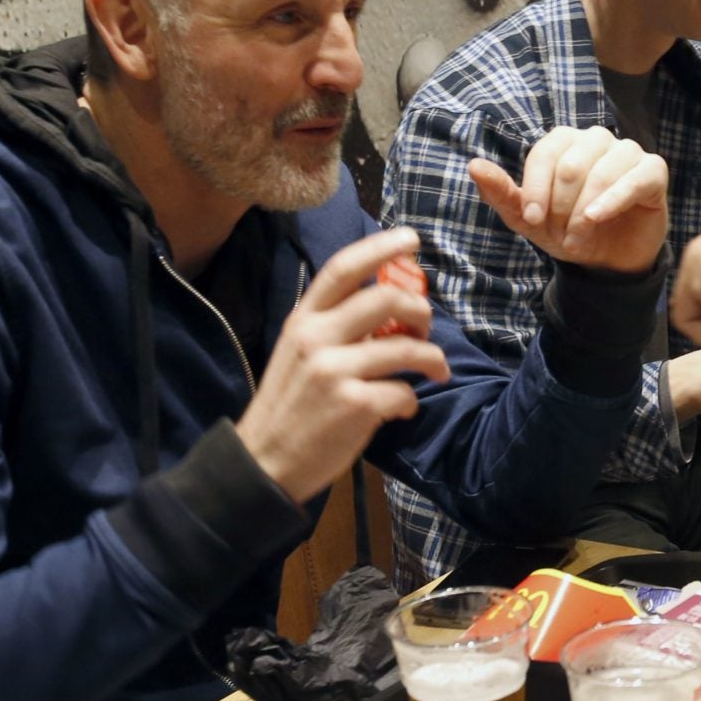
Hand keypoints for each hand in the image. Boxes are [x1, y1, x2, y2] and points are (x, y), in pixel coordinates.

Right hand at [237, 227, 450, 500]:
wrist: (265, 461)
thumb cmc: (290, 404)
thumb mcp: (299, 352)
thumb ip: (335, 326)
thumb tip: (390, 306)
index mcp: (302, 319)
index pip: (342, 268)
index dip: (380, 247)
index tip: (412, 239)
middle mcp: (316, 338)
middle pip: (387, 299)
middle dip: (421, 310)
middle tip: (427, 329)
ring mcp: (334, 371)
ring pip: (407, 348)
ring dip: (433, 359)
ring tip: (435, 370)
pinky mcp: (354, 405)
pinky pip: (405, 392)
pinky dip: (412, 401)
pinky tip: (400, 409)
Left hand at [467, 125, 669, 273]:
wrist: (606, 259)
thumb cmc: (567, 230)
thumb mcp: (529, 219)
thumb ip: (502, 193)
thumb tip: (474, 166)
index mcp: (564, 142)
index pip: (545, 153)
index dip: (536, 188)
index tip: (533, 219)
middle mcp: (596, 139)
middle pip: (572, 165)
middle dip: (561, 206)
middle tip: (560, 234)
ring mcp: (627, 152)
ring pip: (601, 173)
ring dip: (584, 212)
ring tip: (578, 238)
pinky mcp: (653, 171)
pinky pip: (634, 179)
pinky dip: (612, 201)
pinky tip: (596, 220)